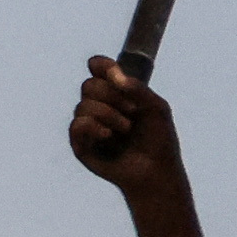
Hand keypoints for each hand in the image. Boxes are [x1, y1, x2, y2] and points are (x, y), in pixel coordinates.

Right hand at [68, 58, 179, 191]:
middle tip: (133, 111)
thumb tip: (115, 75)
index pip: (98, 69)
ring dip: (109, 114)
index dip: (101, 65)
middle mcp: (99, 106)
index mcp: (116, 93)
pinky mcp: (81, 144)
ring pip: (83, 104)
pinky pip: (77, 125)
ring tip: (126, 129)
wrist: (156, 171)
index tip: (114, 71)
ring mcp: (88, 125)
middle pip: (89, 85)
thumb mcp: (156, 108)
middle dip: (112, 96)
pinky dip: (93, 126)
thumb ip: (138, 88)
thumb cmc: (159, 140)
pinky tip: (108, 135)